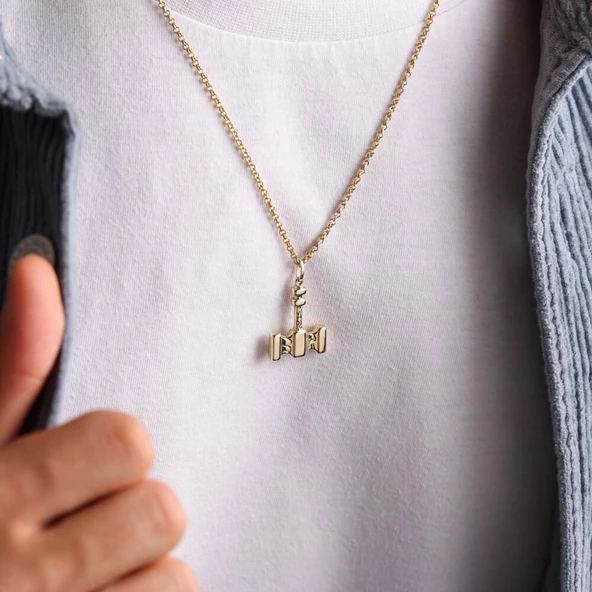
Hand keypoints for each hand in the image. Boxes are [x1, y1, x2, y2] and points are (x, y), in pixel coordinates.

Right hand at [0, 254, 198, 590]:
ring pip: (173, 576)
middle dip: (135, 511)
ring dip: (144, 568)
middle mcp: (21, 574)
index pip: (126, 443)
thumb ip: (11, 362)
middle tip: (89, 520)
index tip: (86, 462)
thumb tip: (37, 271)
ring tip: (92, 573)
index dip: (117, 450)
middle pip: (161, 511)